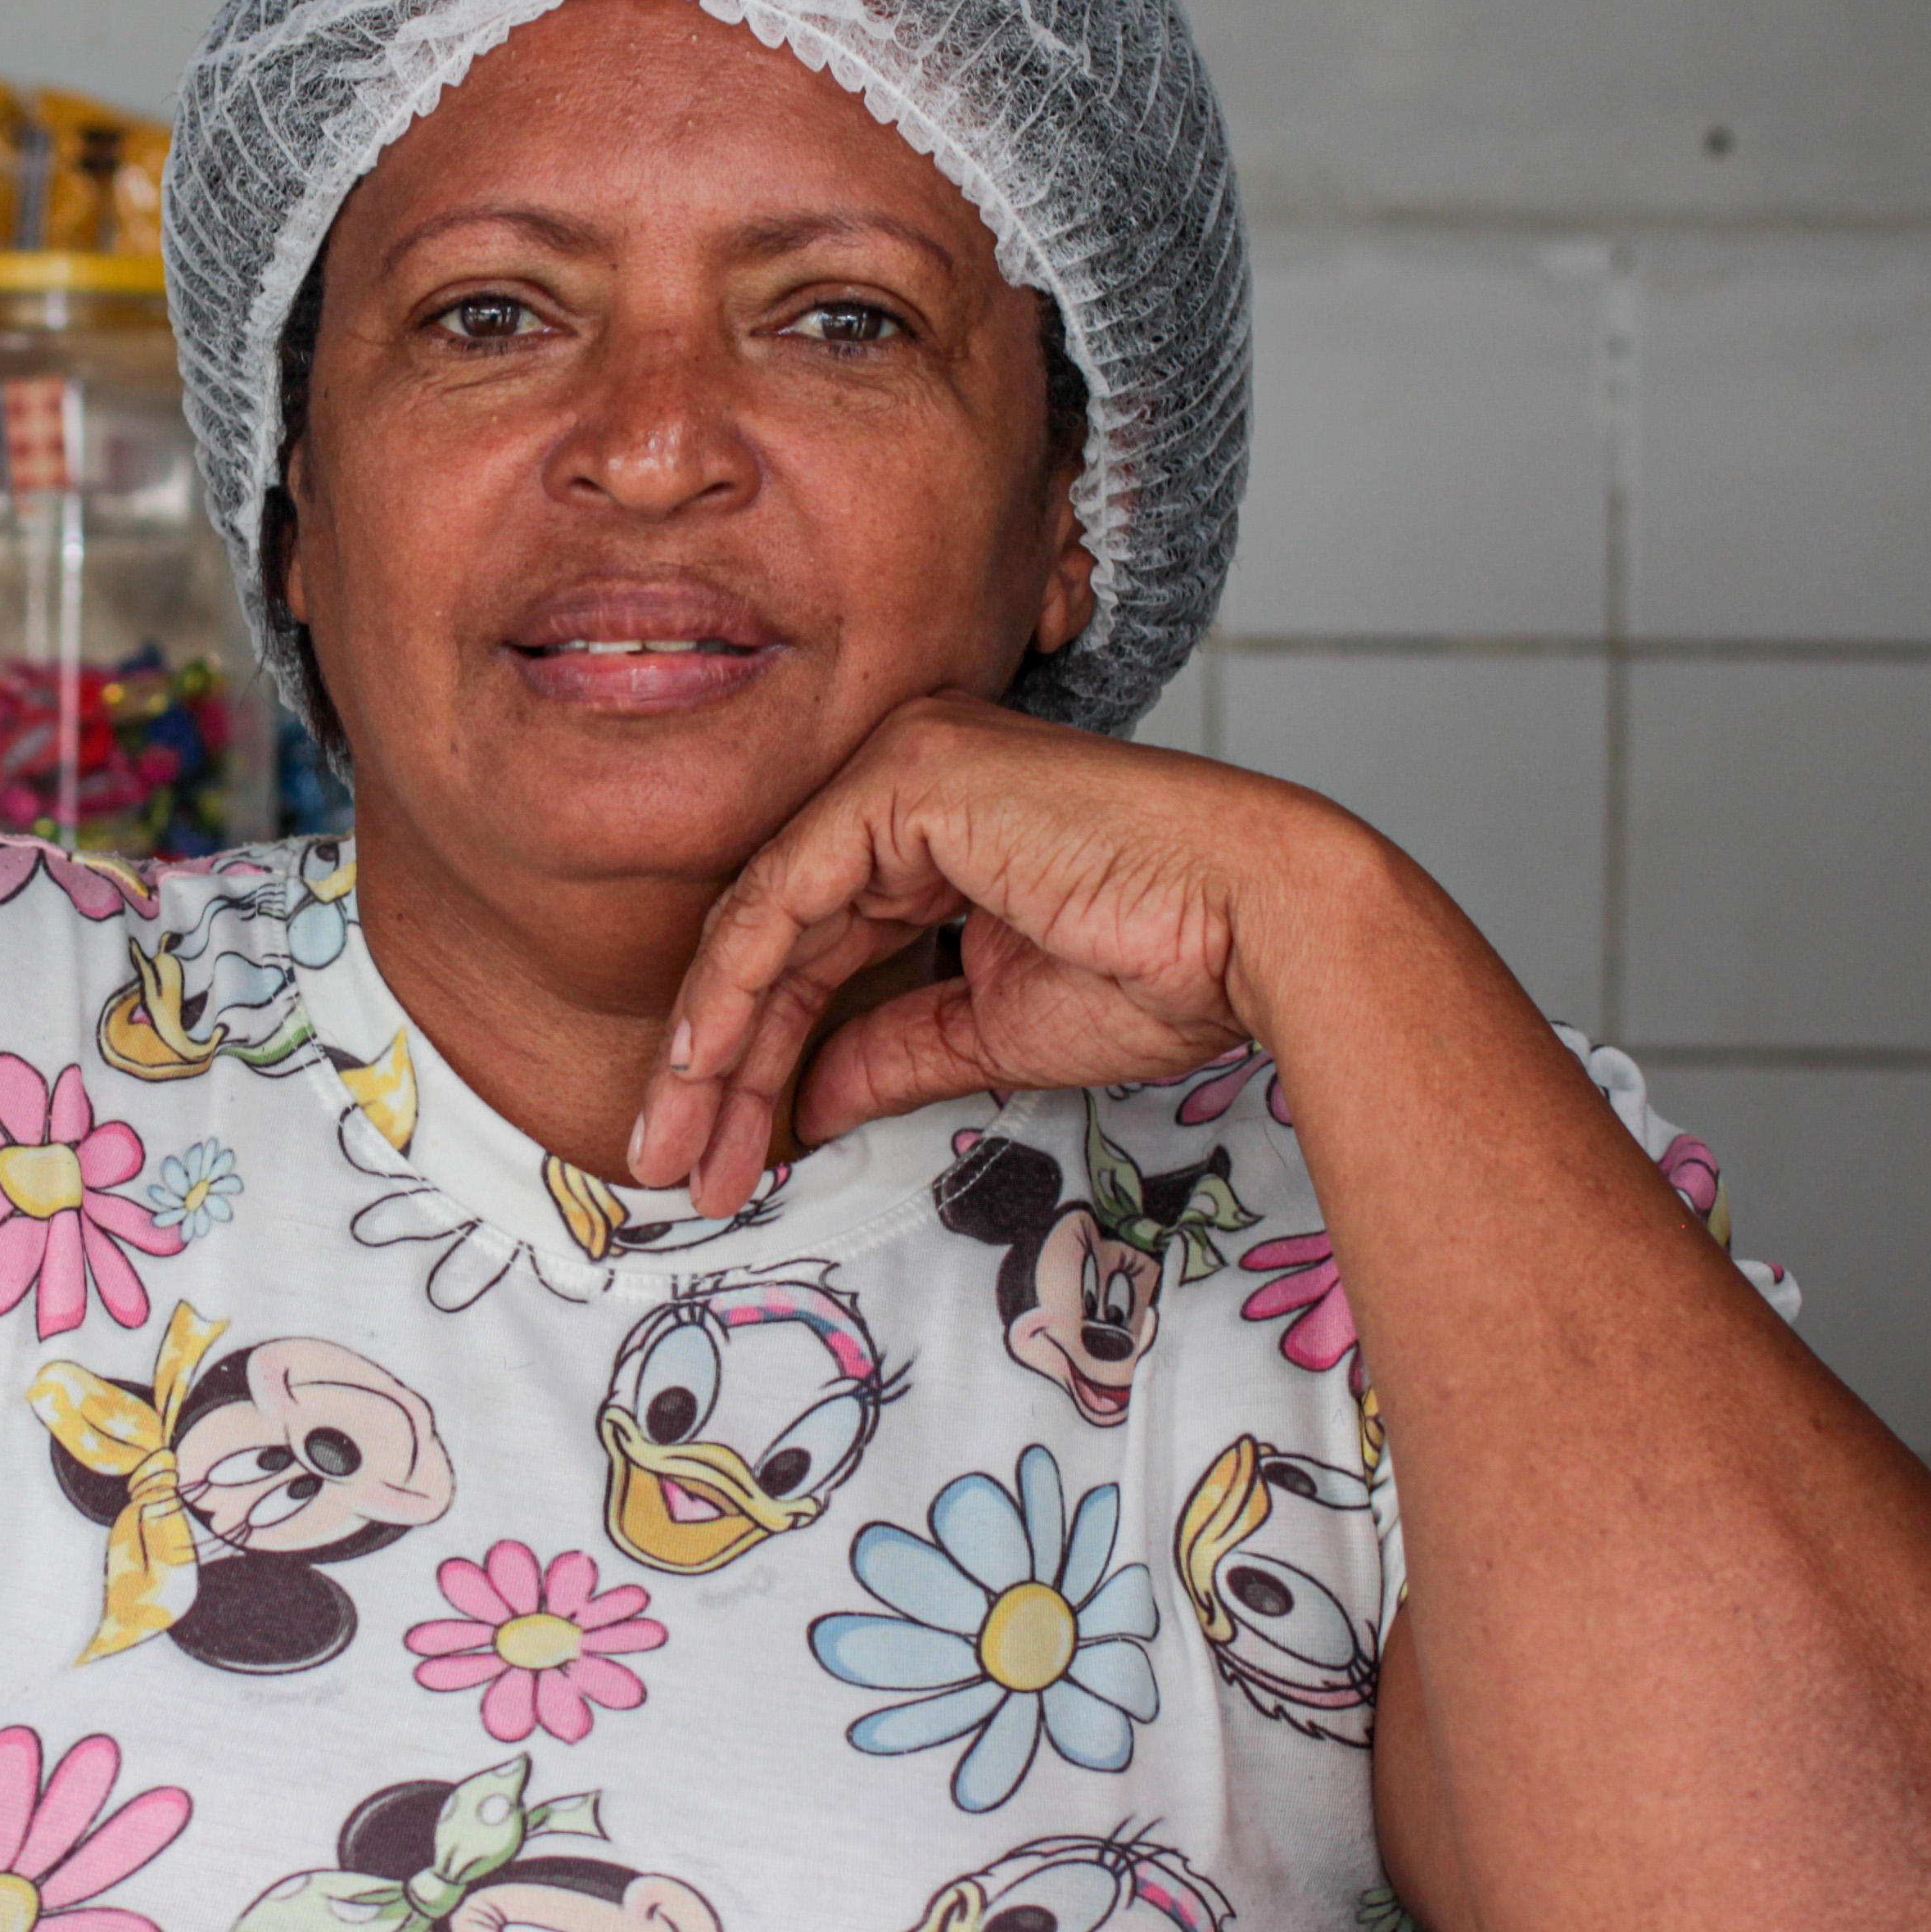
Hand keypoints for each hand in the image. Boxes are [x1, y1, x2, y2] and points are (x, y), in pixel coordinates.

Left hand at [628, 694, 1348, 1215]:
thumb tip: (806, 1102)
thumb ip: (890, 1052)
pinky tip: (704, 1073)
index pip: (813, 948)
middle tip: (672, 1167)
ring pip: (764, 923)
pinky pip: (785, 896)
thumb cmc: (1165, 968)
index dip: (756, 1060)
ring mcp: (901, 763)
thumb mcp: (990, 1030)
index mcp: (933, 828)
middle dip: (717, 1069)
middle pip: (776, 939)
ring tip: (676, 1151)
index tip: (719, 1158)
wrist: (1259, 933)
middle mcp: (905, 781)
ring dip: (710, 1049)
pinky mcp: (904, 776)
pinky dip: (734, 992)